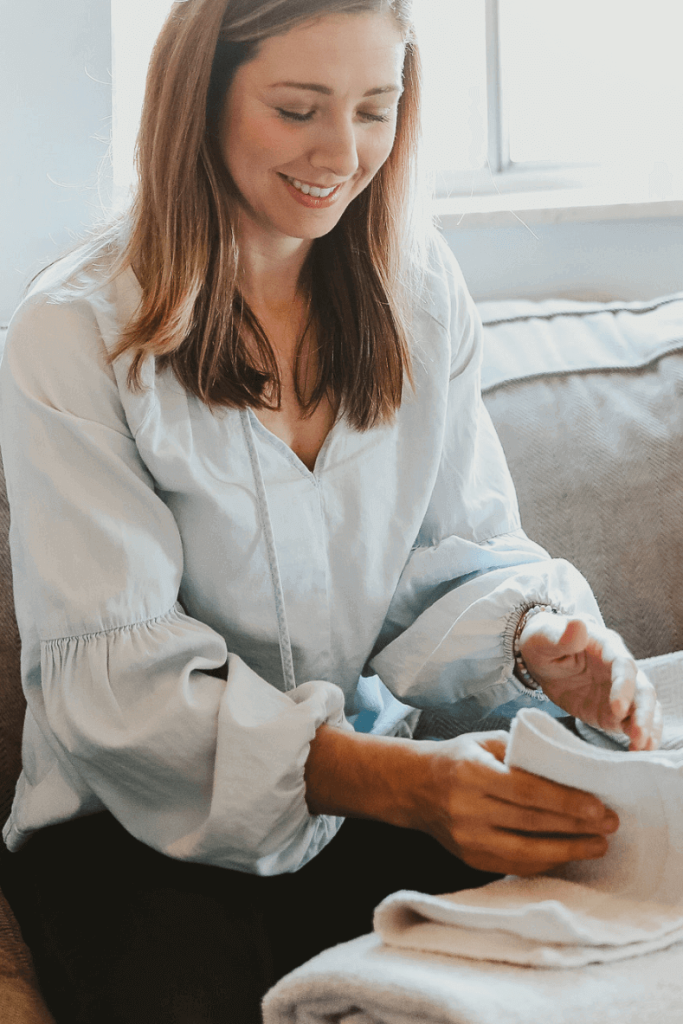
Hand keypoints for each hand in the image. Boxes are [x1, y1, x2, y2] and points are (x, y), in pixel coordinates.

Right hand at [415, 731, 618, 875]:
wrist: (414, 787)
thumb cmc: (456, 759)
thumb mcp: (484, 741)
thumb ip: (522, 751)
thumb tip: (570, 765)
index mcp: (472, 773)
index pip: (527, 792)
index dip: (566, 802)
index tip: (598, 808)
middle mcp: (467, 810)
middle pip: (532, 824)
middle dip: (576, 827)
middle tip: (609, 826)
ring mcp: (467, 840)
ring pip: (526, 853)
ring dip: (567, 851)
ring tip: (597, 846)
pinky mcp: (470, 860)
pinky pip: (514, 866)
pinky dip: (545, 863)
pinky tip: (567, 855)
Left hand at [519, 613, 662, 750]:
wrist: (540, 658)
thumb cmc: (543, 641)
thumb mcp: (543, 637)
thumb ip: (561, 635)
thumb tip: (578, 625)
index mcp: (606, 645)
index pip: (623, 664)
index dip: (623, 686)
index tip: (617, 708)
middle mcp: (620, 668)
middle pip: (642, 689)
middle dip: (643, 713)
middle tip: (637, 736)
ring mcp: (620, 691)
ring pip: (645, 708)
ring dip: (648, 727)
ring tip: (643, 748)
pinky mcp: (614, 711)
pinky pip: (633, 723)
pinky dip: (640, 737)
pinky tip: (639, 752)